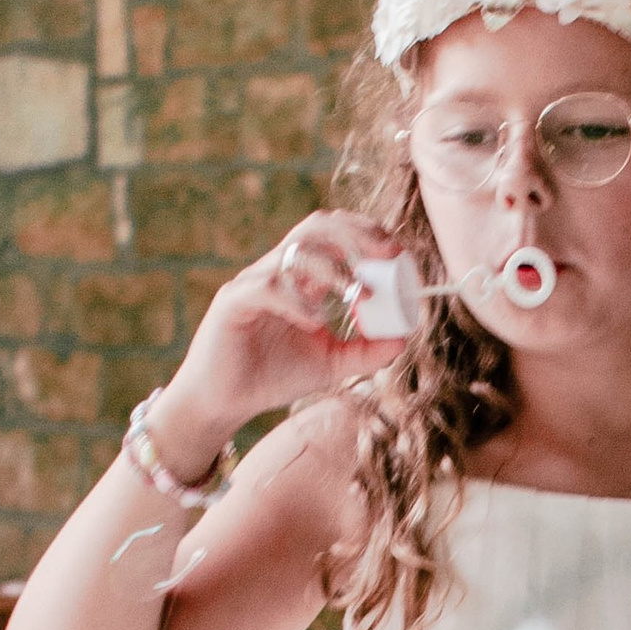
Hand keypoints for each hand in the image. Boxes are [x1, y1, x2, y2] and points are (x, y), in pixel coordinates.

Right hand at [150, 212, 405, 463]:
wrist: (225, 402)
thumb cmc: (273, 377)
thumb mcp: (332, 364)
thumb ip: (367, 351)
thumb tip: (404, 338)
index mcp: (301, 278)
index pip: (335, 235)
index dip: (367, 234)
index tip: (398, 252)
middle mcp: (277, 271)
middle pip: (316, 227)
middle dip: (355, 234)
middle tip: (386, 254)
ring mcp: (253, 282)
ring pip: (293, 252)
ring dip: (332, 268)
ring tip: (357, 295)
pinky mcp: (232, 302)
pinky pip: (268, 287)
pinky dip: (298, 301)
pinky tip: (316, 323)